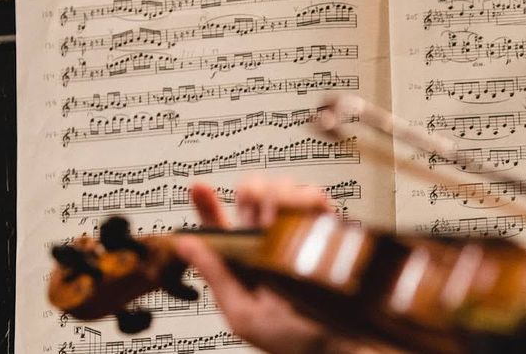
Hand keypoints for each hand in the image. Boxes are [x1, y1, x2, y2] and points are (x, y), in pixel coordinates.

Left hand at [174, 176, 365, 353]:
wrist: (339, 345)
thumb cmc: (292, 339)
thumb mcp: (244, 315)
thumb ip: (216, 276)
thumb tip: (186, 244)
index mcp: (241, 262)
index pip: (217, 227)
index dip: (205, 203)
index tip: (197, 187)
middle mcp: (267, 242)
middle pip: (252, 195)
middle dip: (253, 191)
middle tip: (258, 209)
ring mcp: (296, 233)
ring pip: (283, 190)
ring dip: (282, 194)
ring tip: (285, 218)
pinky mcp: (324, 228)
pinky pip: (315, 198)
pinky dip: (310, 198)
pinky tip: (310, 214)